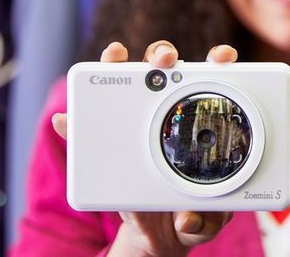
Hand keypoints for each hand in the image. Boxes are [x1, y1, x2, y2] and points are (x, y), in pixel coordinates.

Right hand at [52, 41, 237, 256]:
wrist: (162, 235)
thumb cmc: (191, 213)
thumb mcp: (207, 221)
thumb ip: (204, 224)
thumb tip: (186, 220)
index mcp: (201, 123)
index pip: (211, 82)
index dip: (217, 61)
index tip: (223, 57)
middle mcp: (168, 114)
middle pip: (165, 70)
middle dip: (164, 54)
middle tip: (166, 60)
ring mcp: (135, 126)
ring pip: (124, 83)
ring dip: (115, 64)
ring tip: (113, 57)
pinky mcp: (108, 146)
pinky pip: (86, 128)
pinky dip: (73, 121)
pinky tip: (66, 118)